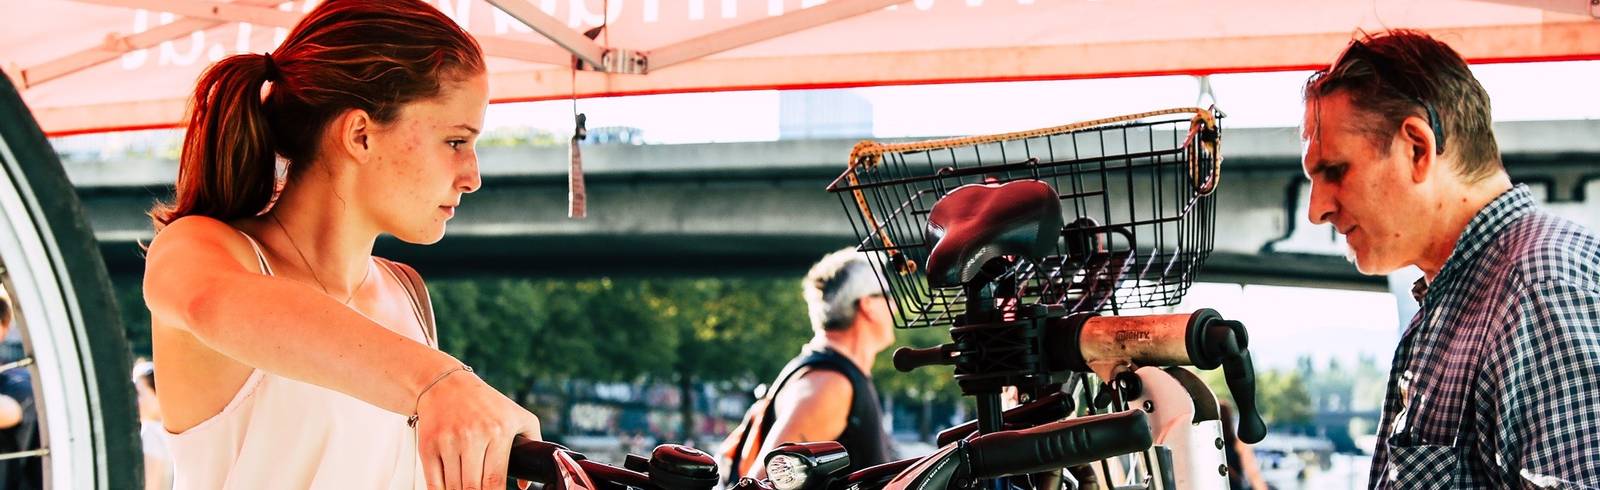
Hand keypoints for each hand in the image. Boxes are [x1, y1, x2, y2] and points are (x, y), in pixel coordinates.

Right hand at [416, 368, 540, 489]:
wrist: (446, 385)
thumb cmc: (486, 403)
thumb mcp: (518, 416)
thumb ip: (532, 445)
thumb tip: (524, 484)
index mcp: (498, 432)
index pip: (495, 480)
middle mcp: (472, 436)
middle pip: (472, 487)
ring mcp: (448, 441)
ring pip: (453, 487)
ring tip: (467, 488)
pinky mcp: (428, 446)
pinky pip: (433, 482)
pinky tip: (449, 489)